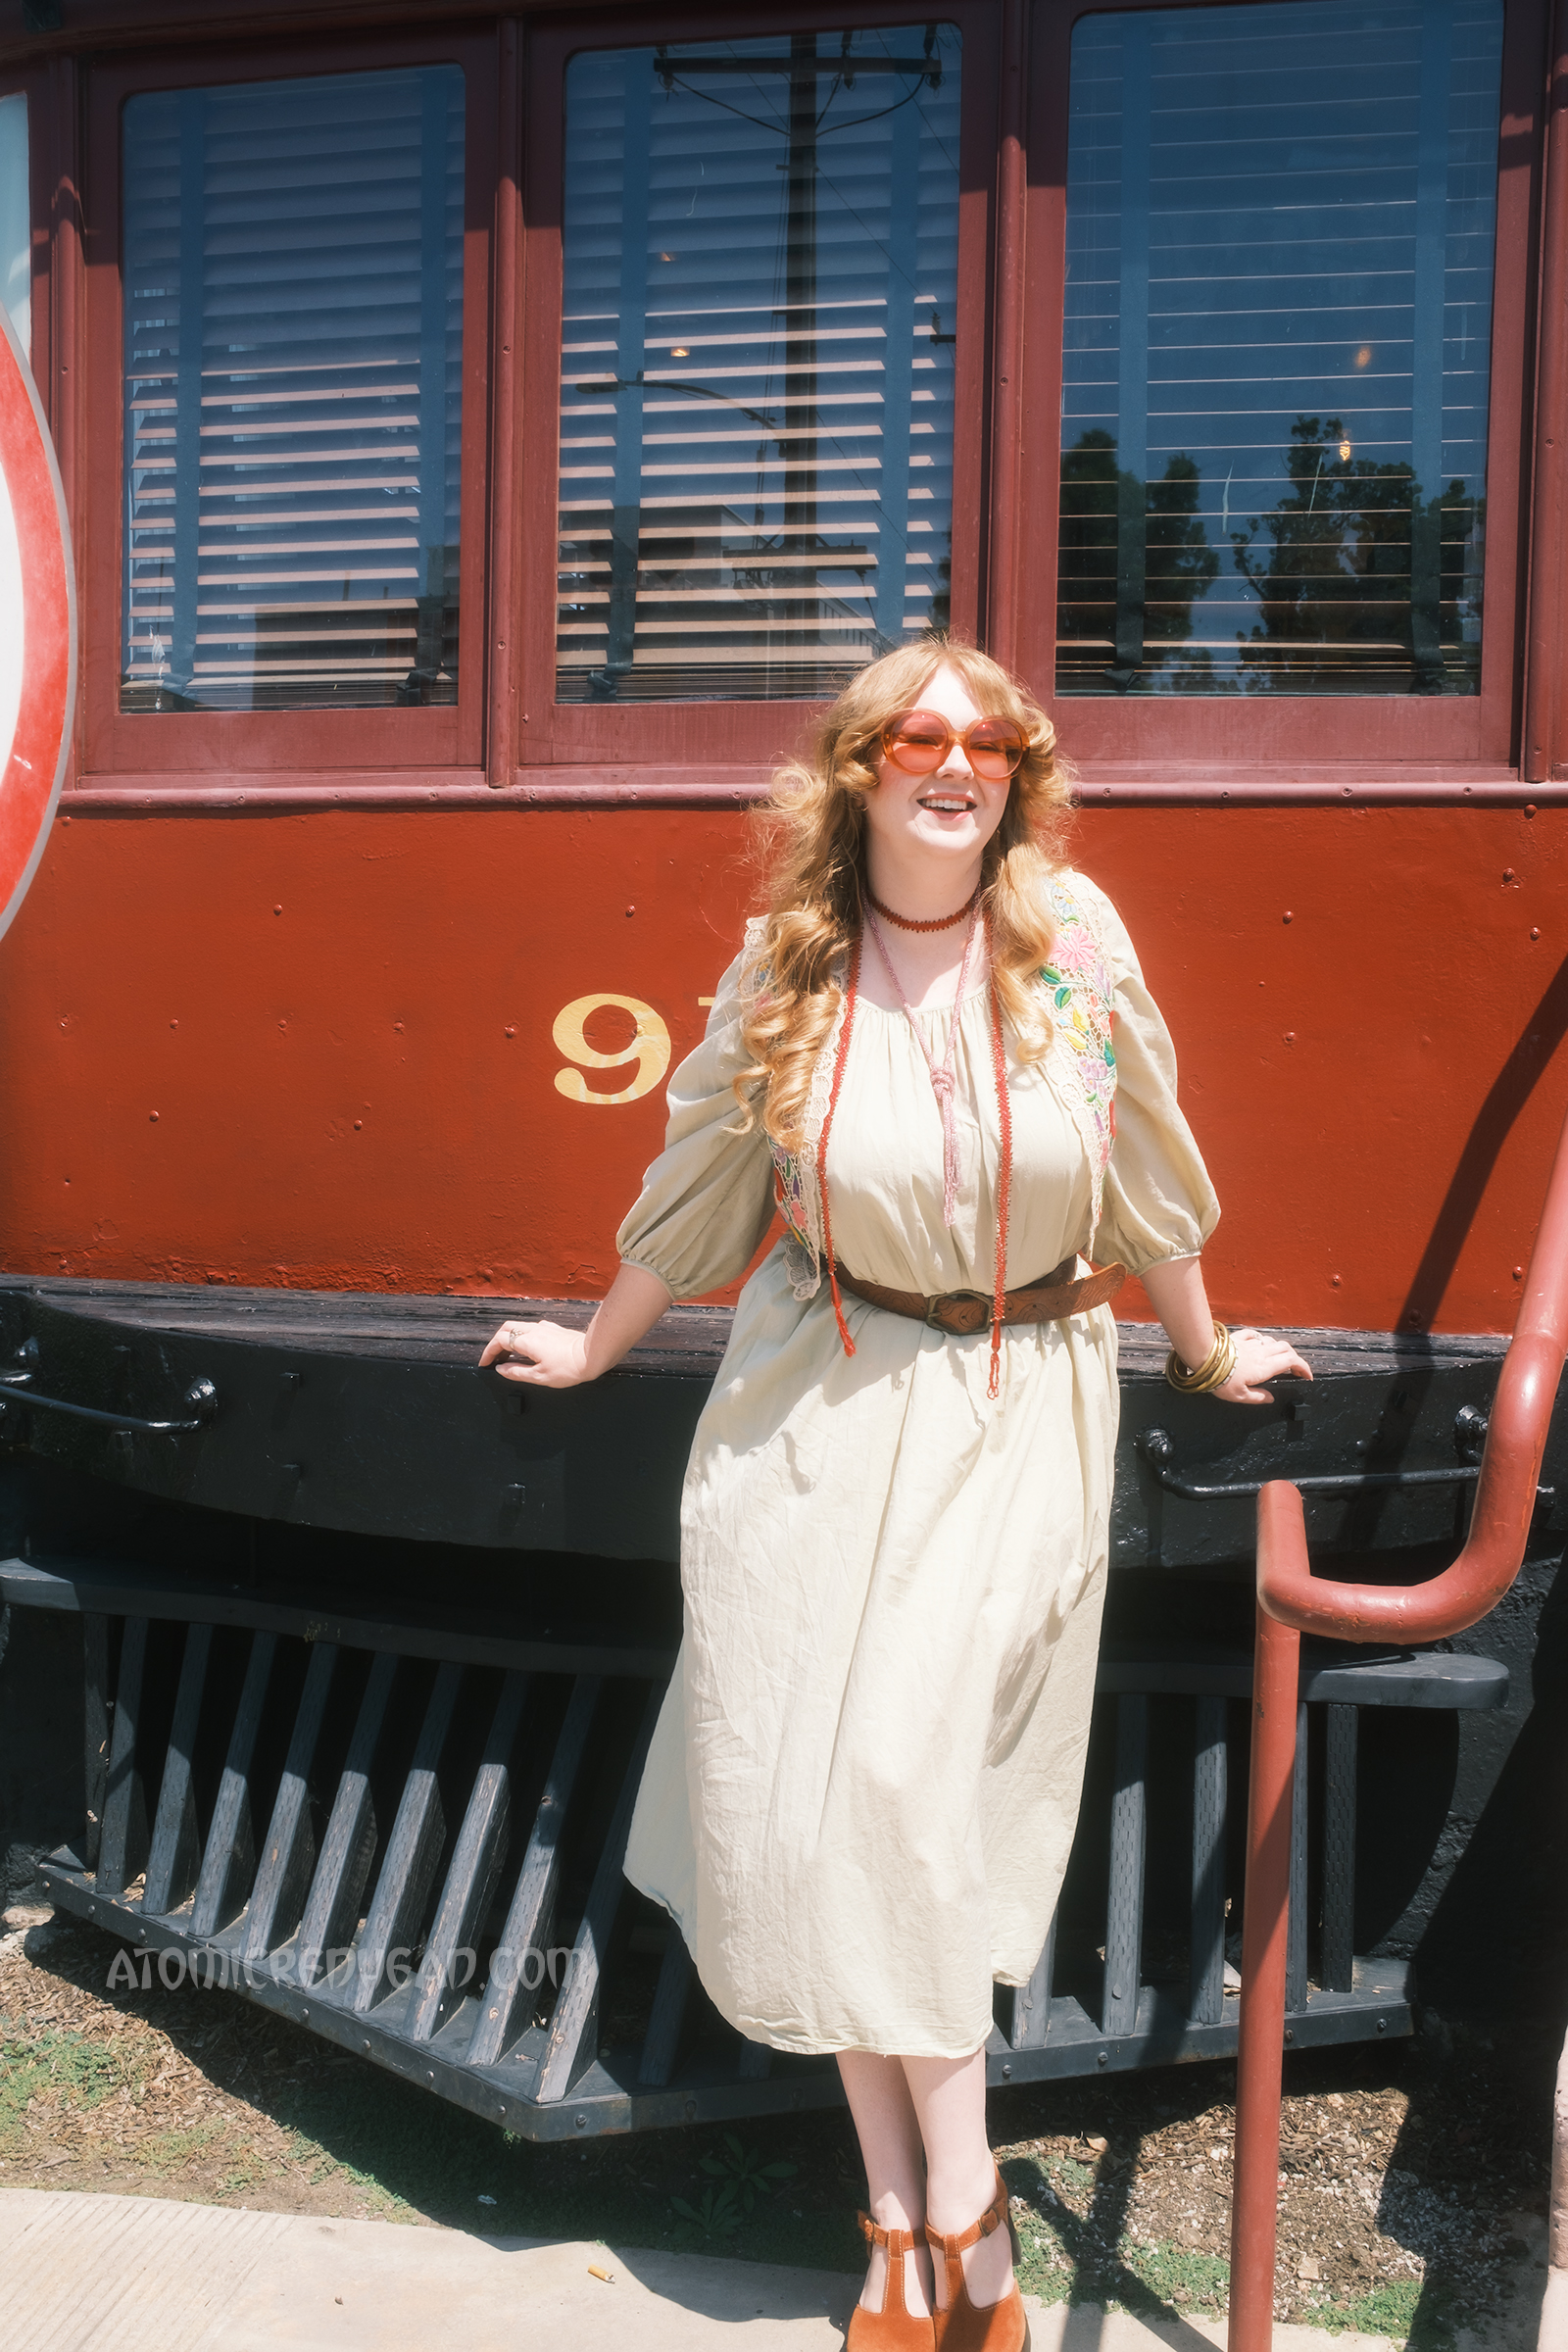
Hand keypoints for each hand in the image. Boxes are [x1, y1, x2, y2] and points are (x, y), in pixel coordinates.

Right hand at [479, 1318, 593, 1388]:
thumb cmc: (569, 1368)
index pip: (499, 1341)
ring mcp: (544, 1327)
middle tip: (494, 1358)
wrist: (592, 1355)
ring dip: (508, 1338)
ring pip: (518, 1326)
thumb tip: (501, 1369)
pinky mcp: (554, 1329)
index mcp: (527, 1341)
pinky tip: (527, 1348)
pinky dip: (522, 1336)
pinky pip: (531, 1328)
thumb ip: (517, 1372)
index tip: (485, 1363)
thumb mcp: (539, 1377)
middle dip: (496, 1342)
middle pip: (506, 1329)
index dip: (488, 1352)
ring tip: (508, 1354)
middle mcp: (534, 1330)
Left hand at [1212, 1327, 1311, 1405]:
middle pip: (1286, 1349)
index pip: (1292, 1362)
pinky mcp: (1238, 1338)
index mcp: (1264, 1368)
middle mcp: (1261, 1353)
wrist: (1203, 1357)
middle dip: (1295, 1358)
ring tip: (1278, 1358)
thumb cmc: (1220, 1378)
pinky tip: (1259, 1342)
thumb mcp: (1239, 1396)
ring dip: (1280, 1348)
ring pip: (1272, 1341)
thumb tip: (1270, 1398)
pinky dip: (1261, 1339)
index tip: (1307, 1376)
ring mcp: (1250, 1344)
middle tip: (1294, 1369)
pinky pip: (1255, 1335)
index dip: (1304, 1368)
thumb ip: (1257, 1397)